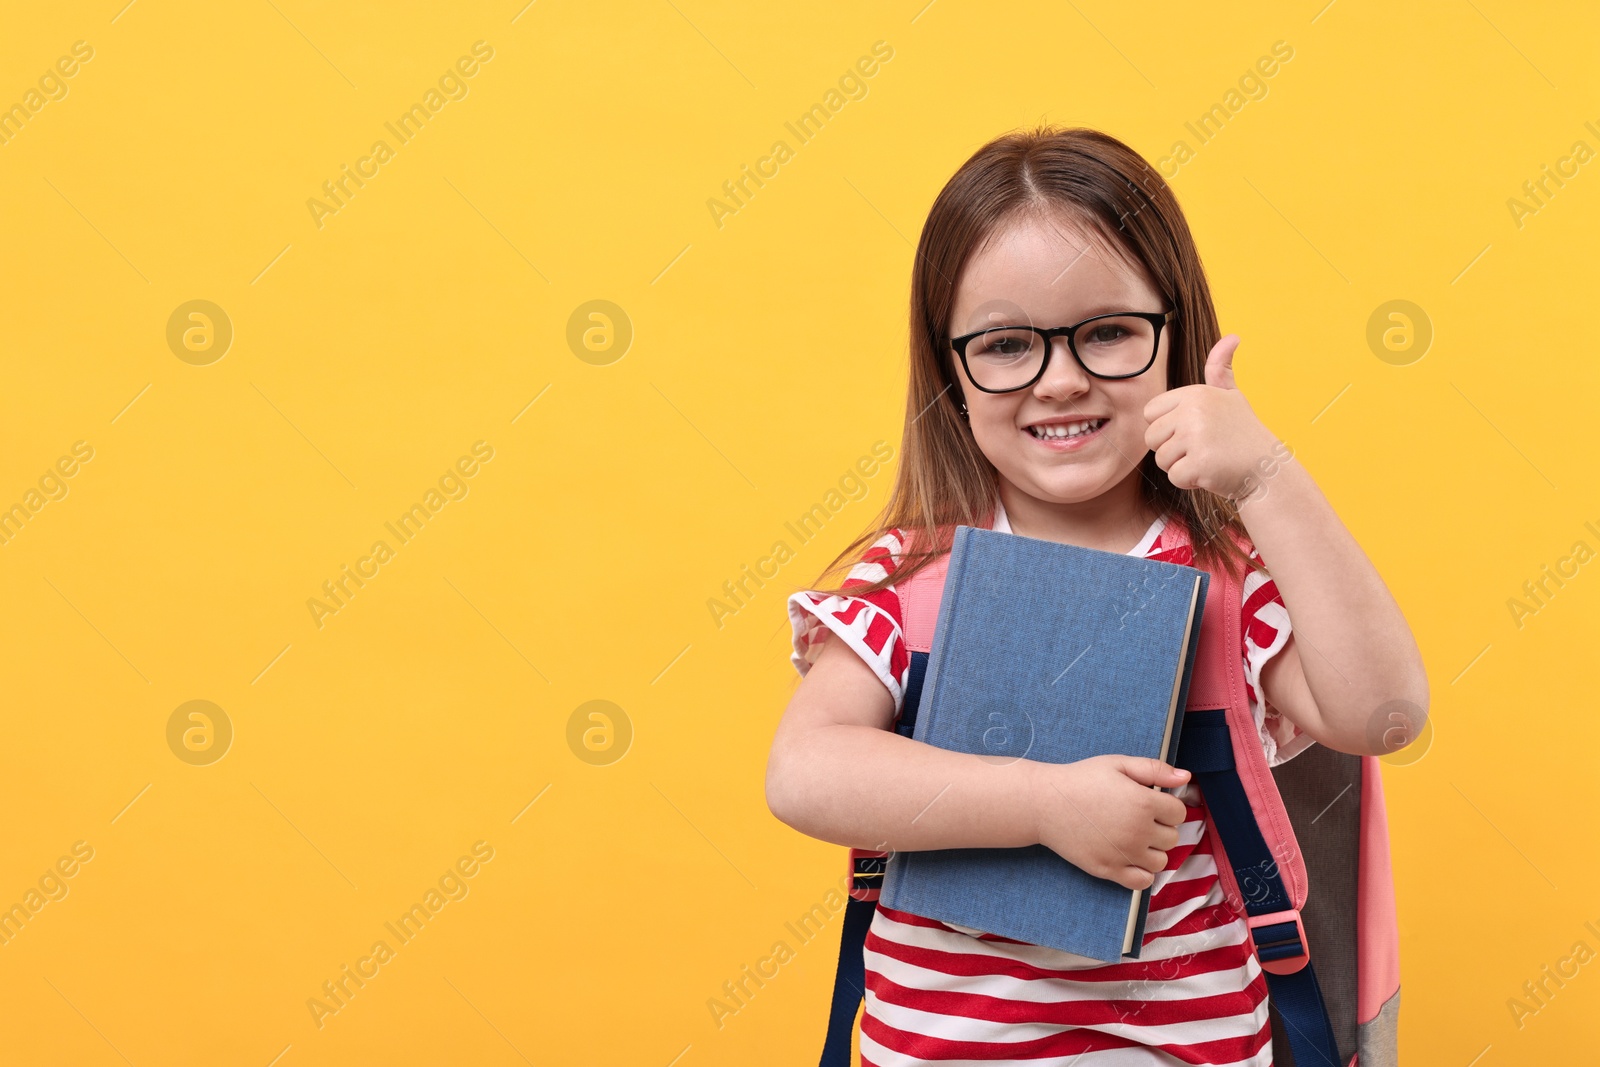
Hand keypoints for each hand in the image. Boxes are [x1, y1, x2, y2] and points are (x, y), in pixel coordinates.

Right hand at [1030, 755, 1190, 889]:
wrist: (1045, 803)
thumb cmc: (1081, 779)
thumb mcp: (1117, 764)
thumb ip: (1154, 769)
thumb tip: (1186, 778)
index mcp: (1144, 802)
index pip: (1179, 813)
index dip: (1166, 806)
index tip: (1149, 802)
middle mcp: (1138, 831)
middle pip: (1172, 838)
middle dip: (1159, 827)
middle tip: (1136, 817)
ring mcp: (1124, 853)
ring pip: (1160, 861)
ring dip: (1152, 850)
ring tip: (1132, 836)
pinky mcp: (1109, 870)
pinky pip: (1143, 882)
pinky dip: (1142, 872)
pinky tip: (1129, 857)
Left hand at [1142, 335, 1285, 503]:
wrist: (1267, 469)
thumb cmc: (1243, 433)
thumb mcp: (1231, 396)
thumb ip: (1220, 369)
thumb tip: (1232, 337)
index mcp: (1195, 394)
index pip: (1150, 412)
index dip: (1167, 427)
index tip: (1194, 430)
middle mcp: (1194, 411)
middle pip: (1151, 438)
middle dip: (1171, 450)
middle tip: (1201, 448)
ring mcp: (1197, 436)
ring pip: (1161, 459)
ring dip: (1180, 466)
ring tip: (1208, 459)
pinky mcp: (1200, 463)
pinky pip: (1174, 477)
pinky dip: (1190, 482)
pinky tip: (1211, 473)